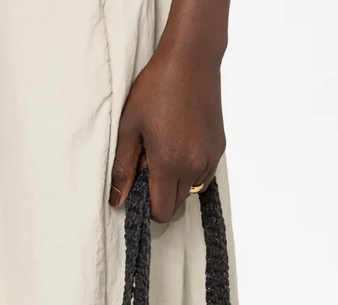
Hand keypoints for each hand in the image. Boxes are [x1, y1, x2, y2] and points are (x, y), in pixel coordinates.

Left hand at [109, 21, 226, 221]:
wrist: (191, 60)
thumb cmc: (156, 89)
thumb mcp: (130, 128)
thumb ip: (123, 169)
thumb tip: (117, 201)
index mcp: (169, 163)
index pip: (162, 211)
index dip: (149, 207)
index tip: (141, 189)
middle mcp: (194, 166)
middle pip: (176, 204)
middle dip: (162, 192)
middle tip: (151, 161)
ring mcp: (210, 158)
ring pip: (191, 190)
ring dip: (177, 180)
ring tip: (168, 148)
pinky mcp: (220, 148)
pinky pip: (204, 174)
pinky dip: (192, 168)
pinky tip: (183, 142)